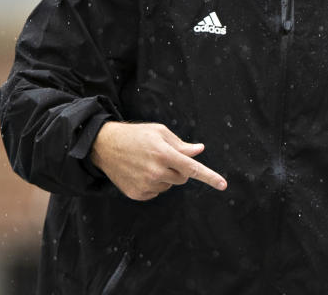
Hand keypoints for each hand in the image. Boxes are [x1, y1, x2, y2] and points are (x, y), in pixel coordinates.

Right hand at [90, 121, 227, 200]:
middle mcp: (155, 172)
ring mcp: (145, 185)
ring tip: (148, 163)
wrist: (104, 146)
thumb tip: (199, 150)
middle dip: (179, 169)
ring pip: (169, 185)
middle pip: (183, 178)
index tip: (223, 184)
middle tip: (165, 157)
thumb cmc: (136, 136)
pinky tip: (141, 173)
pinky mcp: (137, 194)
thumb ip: (181, 144)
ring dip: (165, 176)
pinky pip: (156, 192)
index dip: (209, 177)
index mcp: (164, 154)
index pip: (192, 169)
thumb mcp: (160, 132)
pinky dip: (154, 184)